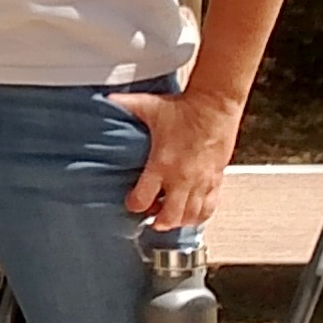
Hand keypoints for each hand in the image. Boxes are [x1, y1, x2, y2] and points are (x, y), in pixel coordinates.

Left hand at [109, 85, 244, 228]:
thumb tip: (106, 100)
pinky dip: (200, 215)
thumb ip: (126, 106)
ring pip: (190, 217)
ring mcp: (201, 181)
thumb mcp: (149, 106)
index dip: (134, 205)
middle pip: (169, 217)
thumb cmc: (186, 107)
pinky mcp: (216, 179)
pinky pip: (209, 207)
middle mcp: (182, 177)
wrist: (216, 103)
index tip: (132, 201)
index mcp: (161, 163)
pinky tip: (193, 212)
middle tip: (153, 218)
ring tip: (171, 216)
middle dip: (158, 222)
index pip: (142, 200)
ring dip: (179, 221)